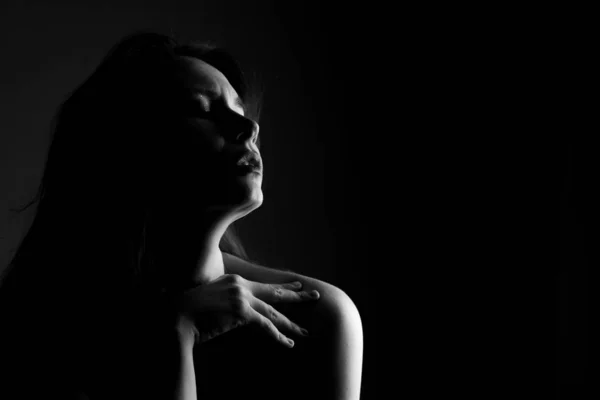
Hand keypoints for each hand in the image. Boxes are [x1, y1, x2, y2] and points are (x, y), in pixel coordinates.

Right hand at [168, 274, 319, 347]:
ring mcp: (242, 298)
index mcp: (235, 280)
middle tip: (315, 295)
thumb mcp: (212, 298)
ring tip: (305, 330)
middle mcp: (241, 286)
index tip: (298, 284)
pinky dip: (277, 336)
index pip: (264, 284)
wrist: (177, 313)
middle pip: (275, 292)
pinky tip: (288, 342)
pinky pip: (265, 326)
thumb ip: (228, 299)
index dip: (282, 285)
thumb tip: (238, 309)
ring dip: (291, 323)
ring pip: (273, 312)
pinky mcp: (241, 313)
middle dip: (297, 295)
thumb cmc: (191, 309)